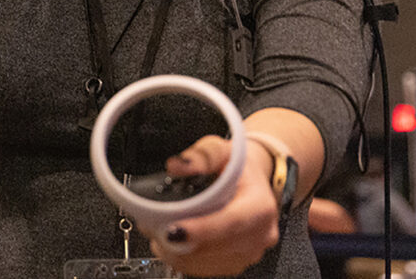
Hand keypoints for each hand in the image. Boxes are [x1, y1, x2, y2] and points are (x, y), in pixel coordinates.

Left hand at [141, 135, 279, 276]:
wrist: (252, 179)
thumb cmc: (238, 166)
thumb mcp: (220, 149)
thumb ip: (200, 155)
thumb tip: (177, 166)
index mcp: (260, 204)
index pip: (232, 222)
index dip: (203, 229)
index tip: (174, 229)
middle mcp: (260, 233)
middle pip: (219, 248)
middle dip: (183, 242)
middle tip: (154, 229)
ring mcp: (251, 251)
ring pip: (211, 264)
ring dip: (181, 253)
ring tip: (158, 233)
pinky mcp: (238, 261)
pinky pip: (209, 269)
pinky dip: (187, 259)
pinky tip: (171, 244)